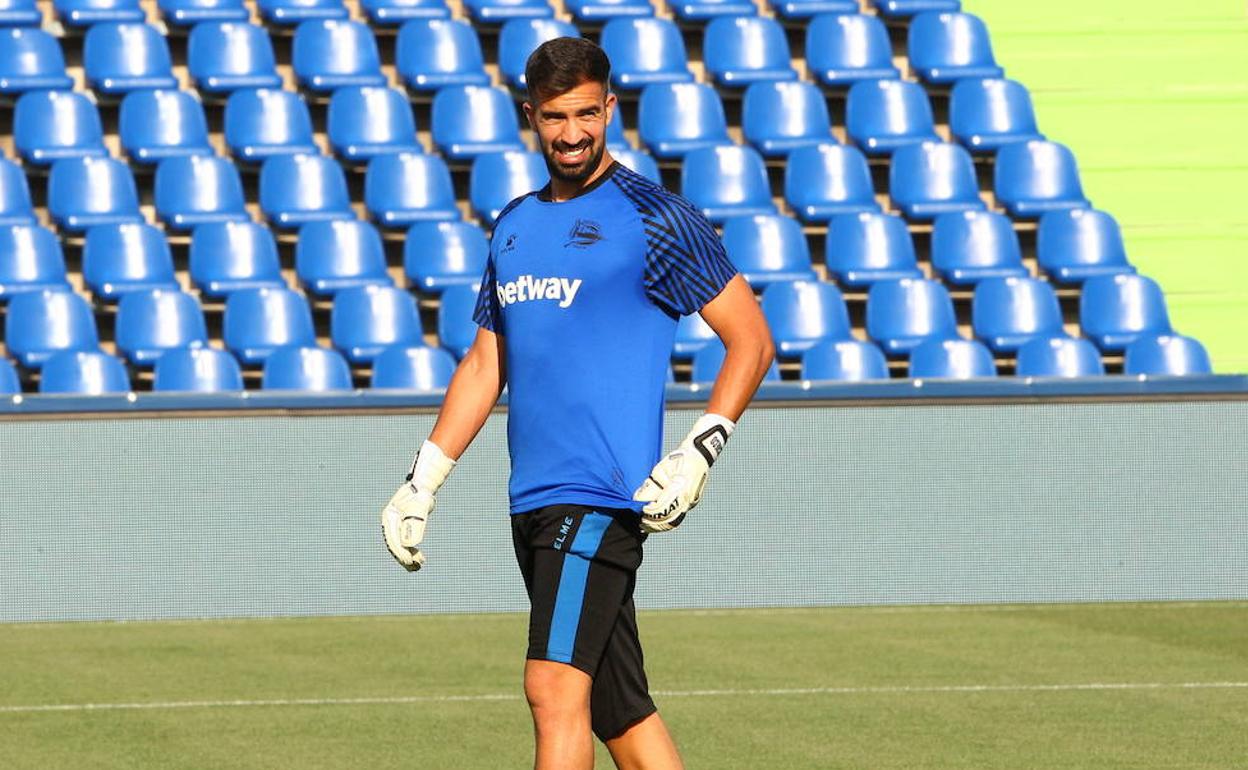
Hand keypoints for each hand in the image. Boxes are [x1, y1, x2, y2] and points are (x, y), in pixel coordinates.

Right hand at [381, 482, 434, 570]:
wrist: (423, 486)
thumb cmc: (421, 494)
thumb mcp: (420, 506)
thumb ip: (416, 523)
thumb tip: (410, 545)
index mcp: (389, 516)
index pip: (393, 539)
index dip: (401, 552)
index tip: (410, 561)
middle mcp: (390, 522)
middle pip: (394, 544)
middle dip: (404, 558)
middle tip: (416, 567)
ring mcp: (395, 525)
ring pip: (399, 546)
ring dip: (407, 558)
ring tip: (418, 567)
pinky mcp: (402, 528)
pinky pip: (404, 544)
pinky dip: (411, 553)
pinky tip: (418, 560)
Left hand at [634, 413, 733, 532]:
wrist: (698, 455)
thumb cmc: (678, 459)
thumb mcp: (661, 469)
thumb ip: (652, 486)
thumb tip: (640, 500)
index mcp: (681, 490)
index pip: (664, 508)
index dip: (650, 512)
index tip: (641, 510)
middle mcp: (688, 499)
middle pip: (669, 519)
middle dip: (653, 523)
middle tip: (641, 522)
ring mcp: (691, 503)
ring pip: (673, 522)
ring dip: (658, 526)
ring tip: (645, 525)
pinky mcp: (690, 503)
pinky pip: (677, 517)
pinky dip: (665, 522)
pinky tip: (654, 523)